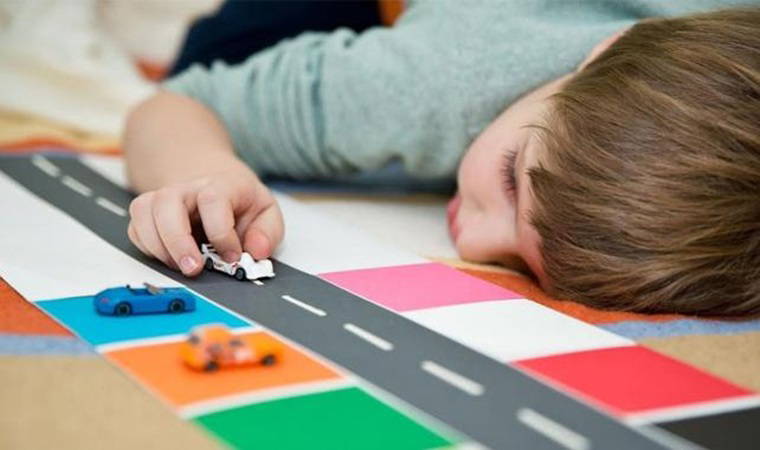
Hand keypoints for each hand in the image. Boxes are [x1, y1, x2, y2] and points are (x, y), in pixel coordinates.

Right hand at [127, 164, 283, 275]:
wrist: (215, 185)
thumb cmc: (240, 202)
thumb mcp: (265, 213)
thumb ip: (267, 232)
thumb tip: (256, 250)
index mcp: (222, 185)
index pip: (213, 200)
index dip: (221, 233)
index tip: (232, 257)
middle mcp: (188, 188)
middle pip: (168, 202)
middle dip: (177, 241)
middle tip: (193, 269)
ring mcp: (164, 198)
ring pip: (144, 212)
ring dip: (159, 246)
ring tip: (180, 267)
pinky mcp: (148, 213)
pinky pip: (136, 228)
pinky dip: (148, 248)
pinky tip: (169, 259)